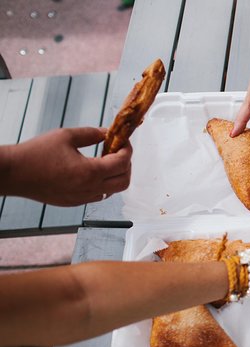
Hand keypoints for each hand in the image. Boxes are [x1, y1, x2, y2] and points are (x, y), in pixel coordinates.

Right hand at [2, 127, 131, 205]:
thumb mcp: (66, 136)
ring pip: (113, 191)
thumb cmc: (36, 153)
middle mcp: (90, 189)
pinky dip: (103, 184)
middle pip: (124, 181)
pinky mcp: (74, 203)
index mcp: (90, 172)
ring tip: (105, 161)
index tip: (124, 141)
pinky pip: (98, 196)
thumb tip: (108, 133)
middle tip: (119, 152)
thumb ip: (92, 134)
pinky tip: (92, 172)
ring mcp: (83, 198)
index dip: (127, 150)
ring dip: (115, 176)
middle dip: (127, 165)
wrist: (14, 173)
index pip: (123, 163)